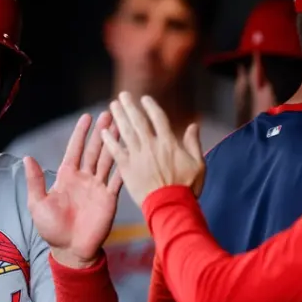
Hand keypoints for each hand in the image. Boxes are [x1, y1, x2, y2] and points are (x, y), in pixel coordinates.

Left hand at [24, 111, 122, 268]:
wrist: (70, 250)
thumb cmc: (52, 229)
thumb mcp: (38, 203)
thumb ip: (35, 181)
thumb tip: (27, 158)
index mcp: (67, 176)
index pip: (75, 149)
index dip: (81, 133)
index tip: (87, 116)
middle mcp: (84, 178)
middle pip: (95, 150)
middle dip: (102, 132)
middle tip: (110, 113)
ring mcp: (98, 187)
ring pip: (108, 160)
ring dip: (115, 143)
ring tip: (124, 126)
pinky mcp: (109, 198)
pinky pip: (118, 179)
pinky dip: (125, 166)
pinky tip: (132, 152)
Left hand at [101, 92, 204, 207]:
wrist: (171, 206)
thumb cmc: (187, 188)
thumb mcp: (198, 164)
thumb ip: (193, 143)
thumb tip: (194, 125)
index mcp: (169, 143)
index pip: (158, 118)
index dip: (151, 107)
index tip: (144, 98)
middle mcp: (151, 146)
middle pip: (138, 121)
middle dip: (130, 106)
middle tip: (122, 95)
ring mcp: (137, 156)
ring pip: (126, 132)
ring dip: (118, 117)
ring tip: (113, 106)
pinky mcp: (127, 168)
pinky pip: (116, 151)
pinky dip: (109, 141)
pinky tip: (103, 132)